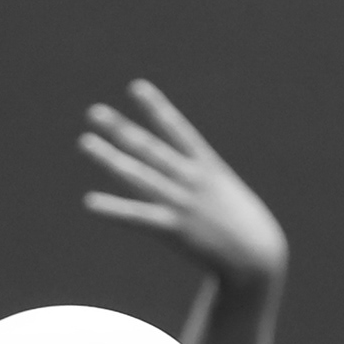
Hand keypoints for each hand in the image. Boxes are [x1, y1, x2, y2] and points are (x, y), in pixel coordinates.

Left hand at [79, 82, 288, 288]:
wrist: (258, 257)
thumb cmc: (242, 224)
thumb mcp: (224, 192)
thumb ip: (200, 180)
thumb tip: (182, 172)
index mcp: (207, 165)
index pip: (177, 129)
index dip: (156, 107)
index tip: (136, 87)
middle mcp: (191, 178)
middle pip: (149, 148)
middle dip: (121, 129)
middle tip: (94, 112)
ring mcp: (181, 202)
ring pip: (138, 175)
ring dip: (109, 157)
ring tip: (84, 141)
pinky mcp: (174, 229)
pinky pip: (138, 216)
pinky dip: (113, 209)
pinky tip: (90, 201)